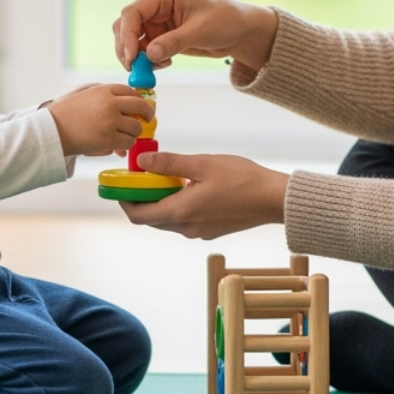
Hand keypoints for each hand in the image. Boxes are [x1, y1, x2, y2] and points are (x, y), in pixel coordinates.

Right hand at [45, 84, 153, 156]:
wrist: (51, 130)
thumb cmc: (64, 112)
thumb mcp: (83, 93)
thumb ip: (104, 94)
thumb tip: (126, 103)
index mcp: (105, 90)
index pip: (132, 92)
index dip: (140, 100)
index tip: (143, 107)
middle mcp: (111, 103)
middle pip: (141, 107)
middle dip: (148, 114)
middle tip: (148, 120)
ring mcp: (111, 121)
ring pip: (136, 128)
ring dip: (133, 133)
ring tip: (124, 136)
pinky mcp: (108, 138)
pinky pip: (128, 142)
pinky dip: (126, 145)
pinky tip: (118, 146)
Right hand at [113, 0, 278, 76]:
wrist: (239, 31)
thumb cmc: (224, 20)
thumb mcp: (200, 31)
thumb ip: (174, 42)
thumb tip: (149, 55)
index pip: (132, 12)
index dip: (127, 35)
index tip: (132, 56)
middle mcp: (155, 6)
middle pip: (125, 26)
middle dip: (127, 48)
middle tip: (135, 68)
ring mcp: (156, 22)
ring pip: (131, 40)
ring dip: (136, 57)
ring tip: (156, 67)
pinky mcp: (160, 37)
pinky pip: (143, 50)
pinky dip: (147, 61)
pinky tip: (164, 65)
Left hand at [118, 150, 288, 239]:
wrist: (273, 200)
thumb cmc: (241, 179)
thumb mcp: (202, 164)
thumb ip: (169, 163)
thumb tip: (141, 161)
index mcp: (181, 212)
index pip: (139, 215)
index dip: (124, 201)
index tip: (120, 186)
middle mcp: (187, 228)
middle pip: (151, 219)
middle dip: (141, 200)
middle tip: (140, 177)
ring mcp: (199, 232)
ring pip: (167, 220)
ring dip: (159, 202)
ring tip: (163, 177)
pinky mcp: (211, 230)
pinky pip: (184, 220)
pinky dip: (176, 205)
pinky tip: (186, 186)